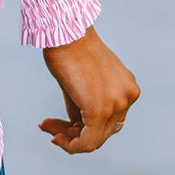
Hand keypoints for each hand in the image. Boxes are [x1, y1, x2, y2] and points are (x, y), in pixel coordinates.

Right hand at [39, 26, 139, 153]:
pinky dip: (70, 144)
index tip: (58, 123)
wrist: (64, 29)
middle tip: (48, 126)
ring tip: (47, 128)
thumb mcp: (80, 79)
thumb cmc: (67, 45)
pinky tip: (53, 136)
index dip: (82, 126)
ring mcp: (117, 104)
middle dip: (74, 133)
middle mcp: (127, 97)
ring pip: (94, 138)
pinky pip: (88, 142)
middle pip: (102, 130)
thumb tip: (75, 126)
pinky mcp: (100, 110)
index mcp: (126, 87)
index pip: (107, 119)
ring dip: (68, 138)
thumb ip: (83, 103)